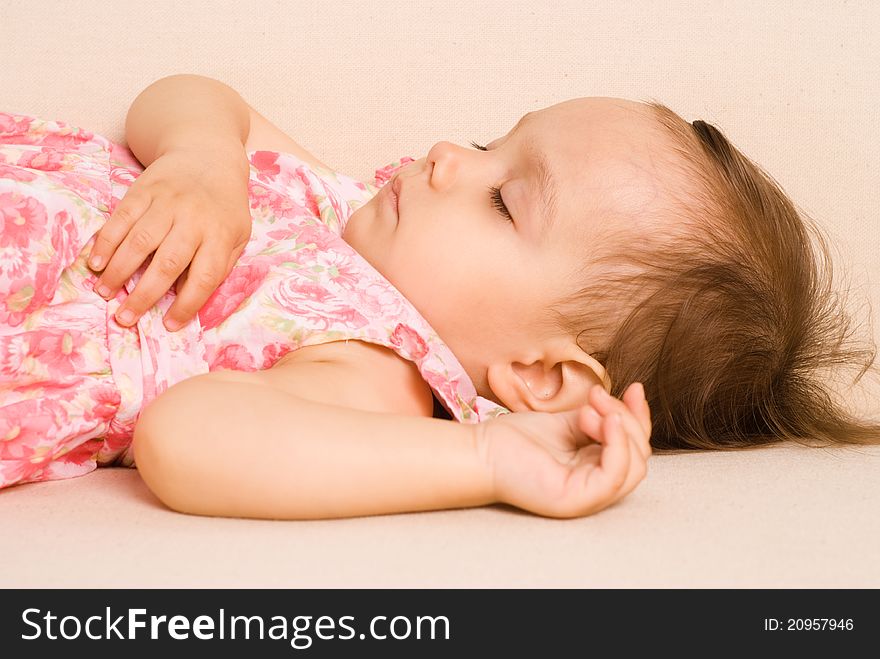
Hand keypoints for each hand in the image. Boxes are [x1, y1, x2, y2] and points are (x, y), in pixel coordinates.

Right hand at [87, 144, 251, 329]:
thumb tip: (191, 299)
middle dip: (144, 295)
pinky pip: (121, 219)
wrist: (208, 155)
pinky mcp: (143, 191)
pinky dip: (106, 242)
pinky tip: (97, 263)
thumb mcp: (238, 235)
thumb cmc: (224, 206)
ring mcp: (166, 203)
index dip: (187, 305)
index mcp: (221, 235)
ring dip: (119, 271)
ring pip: (139, 242)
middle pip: (167, 264)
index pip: (205, 278)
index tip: (169, 325)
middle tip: (125, 318)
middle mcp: (193, 219)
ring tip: (105, 293)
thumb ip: (220, 266)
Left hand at [477, 382, 651, 517]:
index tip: (634, 388)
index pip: (635, 448)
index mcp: (594, 470)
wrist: (481, 451)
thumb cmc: (517, 439)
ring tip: (589, 409)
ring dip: (621, 428)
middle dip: (627, 418)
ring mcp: (588, 498)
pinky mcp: (577, 500)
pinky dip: (616, 444)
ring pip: (634, 467)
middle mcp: (596, 486)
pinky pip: (614, 476)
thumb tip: (633, 394)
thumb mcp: (569, 421)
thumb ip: (600, 416)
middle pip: (640, 456)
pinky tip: (601, 420)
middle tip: (596, 397)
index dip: (639, 418)